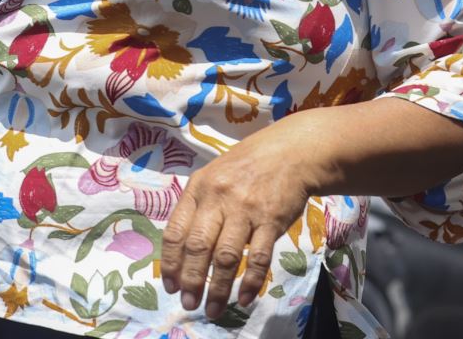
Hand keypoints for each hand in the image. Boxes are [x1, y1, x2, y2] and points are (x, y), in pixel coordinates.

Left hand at [160, 122, 321, 320]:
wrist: (291, 152)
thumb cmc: (247, 166)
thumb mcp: (214, 176)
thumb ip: (197, 207)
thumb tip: (181, 251)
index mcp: (198, 188)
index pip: (176, 231)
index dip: (171, 263)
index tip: (171, 286)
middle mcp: (218, 198)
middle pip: (198, 247)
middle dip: (191, 281)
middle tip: (189, 304)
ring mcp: (245, 208)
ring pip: (226, 257)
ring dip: (218, 289)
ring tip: (213, 310)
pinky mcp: (271, 220)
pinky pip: (258, 257)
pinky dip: (251, 282)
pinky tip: (245, 298)